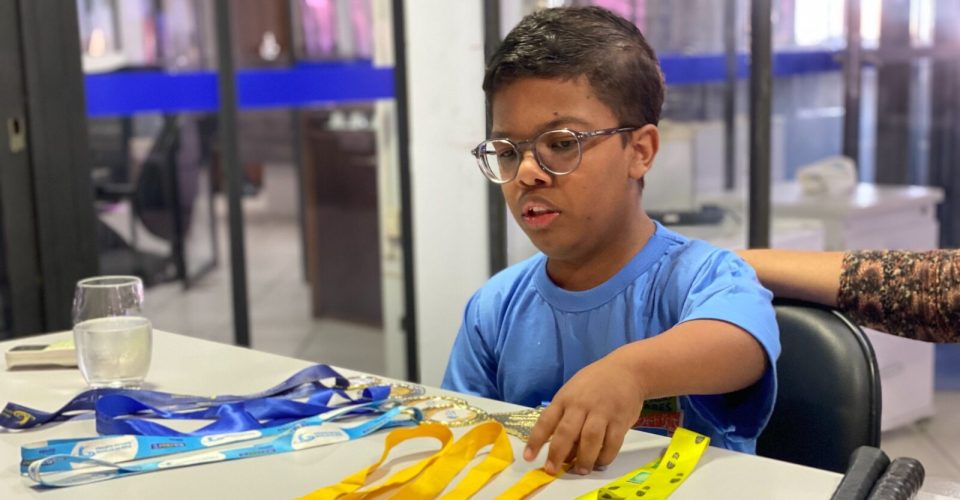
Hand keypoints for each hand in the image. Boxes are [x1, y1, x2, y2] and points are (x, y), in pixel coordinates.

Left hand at [523, 351, 645, 474]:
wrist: (627, 370)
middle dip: (557, 454)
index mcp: (565, 398)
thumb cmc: (594, 383)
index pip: (546, 420)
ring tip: (580, 470)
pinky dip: (605, 457)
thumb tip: (561, 450)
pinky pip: (612, 443)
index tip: (528, 457)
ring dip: (583, 459)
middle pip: (567, 432)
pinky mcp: (620, 420)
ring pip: (590, 440)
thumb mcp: (573, 392)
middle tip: (552, 470)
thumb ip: (565, 417)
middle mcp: (582, 405)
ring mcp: (602, 412)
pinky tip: (600, 462)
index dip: (535, 440)